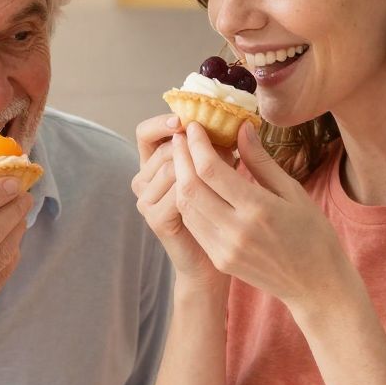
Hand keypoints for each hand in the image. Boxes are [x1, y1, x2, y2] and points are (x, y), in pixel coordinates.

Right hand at [132, 114, 228, 291]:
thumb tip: (241, 124)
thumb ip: (221, 151)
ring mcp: (146, 202)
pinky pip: (177, 193)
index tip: (189, 121)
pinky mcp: (155, 220)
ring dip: (201, 166)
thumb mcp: (222, 176)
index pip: (146, 133)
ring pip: (171, 168)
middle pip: (164, 149)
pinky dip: (199, 189)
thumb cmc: (221, 215)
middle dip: (195, 146)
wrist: (213, 263)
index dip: (163, 123)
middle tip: (227, 150)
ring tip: (230, 169)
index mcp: (154, 165)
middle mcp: (144, 181)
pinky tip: (221, 194)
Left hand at [173, 120, 354, 322]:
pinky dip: (189, 201)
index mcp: (258, 209)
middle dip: (181, 158)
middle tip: (182, 136)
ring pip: (187, 207)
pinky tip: (194, 184)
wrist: (314, 284)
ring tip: (184, 157)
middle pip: (191, 187)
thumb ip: (261, 161)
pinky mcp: (220, 260)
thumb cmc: (312, 234)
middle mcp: (236, 231)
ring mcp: (224, 249)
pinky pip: (194, 225)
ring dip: (180, 179)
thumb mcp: (292, 192)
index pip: (211, 170)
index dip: (197, 144)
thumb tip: (241, 128)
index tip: (194, 125)